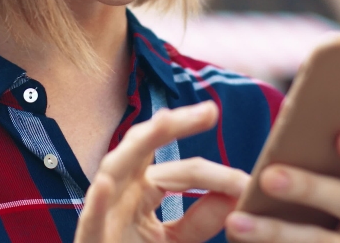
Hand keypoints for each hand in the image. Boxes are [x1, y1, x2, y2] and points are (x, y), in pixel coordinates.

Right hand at [75, 101, 249, 242]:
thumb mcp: (175, 241)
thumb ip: (200, 220)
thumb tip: (235, 195)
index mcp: (142, 189)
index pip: (183, 171)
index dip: (217, 175)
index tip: (249, 181)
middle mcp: (121, 190)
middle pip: (144, 147)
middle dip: (173, 126)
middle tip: (210, 110)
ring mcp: (103, 210)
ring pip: (115, 167)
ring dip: (137, 144)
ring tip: (163, 122)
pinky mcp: (90, 237)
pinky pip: (90, 216)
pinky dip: (95, 200)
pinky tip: (104, 184)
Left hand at [226, 130, 339, 241]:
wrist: (303, 233)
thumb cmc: (313, 182)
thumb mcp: (318, 164)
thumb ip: (313, 142)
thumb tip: (291, 109)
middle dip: (306, 188)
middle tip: (268, 176)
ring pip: (321, 241)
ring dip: (274, 231)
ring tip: (235, 222)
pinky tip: (236, 235)